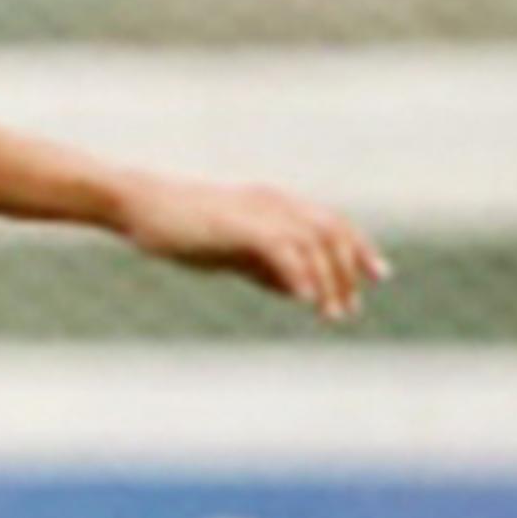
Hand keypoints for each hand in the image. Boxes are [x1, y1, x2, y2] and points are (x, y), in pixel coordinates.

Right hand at [116, 176, 387, 320]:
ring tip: (331, 314)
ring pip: (314, 243)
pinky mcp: (242, 225)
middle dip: (349, 271)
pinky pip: (284, 250)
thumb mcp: (229, 251)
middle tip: (349, 309)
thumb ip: (264, 267)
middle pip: (332, 233)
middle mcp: (277, 203)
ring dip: (328, 280)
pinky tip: (306, 300)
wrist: (140, 206)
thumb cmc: (178, 228)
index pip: (332, 224)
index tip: (376, 276)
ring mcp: (260, 211)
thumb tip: (299, 291)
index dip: (358, 249)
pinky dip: (299, 274)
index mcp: (276, 205)